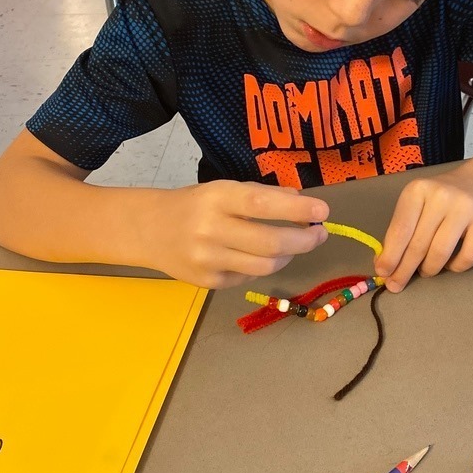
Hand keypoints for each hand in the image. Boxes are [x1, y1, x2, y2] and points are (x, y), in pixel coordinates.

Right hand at [146, 180, 328, 288]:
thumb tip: (302, 203)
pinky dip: (263, 265)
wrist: (149, 230)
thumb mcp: (224, 189)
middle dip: (304, 240)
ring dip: (289, 255)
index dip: (297, 210)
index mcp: (216, 198)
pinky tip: (260, 255)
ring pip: (265, 266)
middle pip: (270, 243)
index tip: (323, 211)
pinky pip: (249, 276)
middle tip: (320, 233)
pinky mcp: (208, 282)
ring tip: (295, 245)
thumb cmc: (195, 205)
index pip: (262, 204)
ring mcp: (208, 260)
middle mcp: (210, 229)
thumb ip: (262, 195)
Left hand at [374, 165, 472, 292]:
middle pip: (419, 244)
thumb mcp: (415, 205)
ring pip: (441, 253)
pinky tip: (449, 264)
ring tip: (426, 271)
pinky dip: (455, 267)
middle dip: (405, 270)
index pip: (401, 230)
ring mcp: (466, 207)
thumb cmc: (438, 200)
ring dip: (429, 269)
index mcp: (418, 190)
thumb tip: (385, 265)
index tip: (383, 273)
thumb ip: (400, 231)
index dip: (390, 255)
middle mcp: (441, 196)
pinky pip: (467, 257)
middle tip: (397, 285)